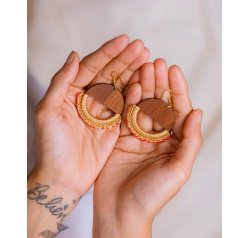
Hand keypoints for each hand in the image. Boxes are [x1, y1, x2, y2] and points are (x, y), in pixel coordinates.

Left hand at [29, 35, 149, 195]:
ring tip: (148, 60)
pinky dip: (136, 96)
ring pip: (120, 88)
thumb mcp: (47, 112)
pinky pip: (126, 108)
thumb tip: (74, 55)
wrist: (63, 177)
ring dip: (133, 74)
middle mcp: (87, 99)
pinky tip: (145, 83)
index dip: (107, 53)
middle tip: (142, 47)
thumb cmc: (51, 147)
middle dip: (125, 60)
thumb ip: (60, 83)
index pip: (91, 66)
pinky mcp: (113, 126)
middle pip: (108, 74)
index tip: (125, 40)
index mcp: (70, 92)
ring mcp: (102, 112)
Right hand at [93, 59, 202, 237]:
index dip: (177, 90)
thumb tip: (198, 113)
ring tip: (143, 66)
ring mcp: (137, 136)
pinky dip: (128, 100)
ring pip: (142, 106)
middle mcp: (157, 138)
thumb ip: (190, 142)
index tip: (173, 69)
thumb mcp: (178, 171)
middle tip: (156, 62)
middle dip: (159, 83)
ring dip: (144, 86)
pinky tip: (131, 84)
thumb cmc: (151, 196)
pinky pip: (125, 115)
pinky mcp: (120, 138)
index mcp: (174, 144)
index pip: (178, 112)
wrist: (120, 211)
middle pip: (160, 105)